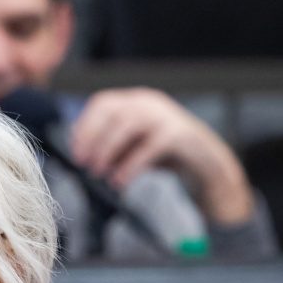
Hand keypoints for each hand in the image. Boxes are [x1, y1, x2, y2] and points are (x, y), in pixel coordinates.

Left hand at [68, 87, 253, 224]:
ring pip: (128, 125)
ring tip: (98, 173)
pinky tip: (120, 181)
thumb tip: (85, 155)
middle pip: (113, 113)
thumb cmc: (166, 154)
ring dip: (108, 150)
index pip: (103, 103)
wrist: (206, 162)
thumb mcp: (133, 148)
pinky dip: (130, 165)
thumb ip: (112, 147)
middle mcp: (149, 102)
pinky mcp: (178, 134)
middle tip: (83, 164)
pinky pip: (149, 148)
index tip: (76, 151)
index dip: (85, 126)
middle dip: (93, 139)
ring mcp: (165, 115)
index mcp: (136, 101)